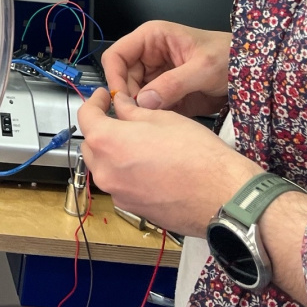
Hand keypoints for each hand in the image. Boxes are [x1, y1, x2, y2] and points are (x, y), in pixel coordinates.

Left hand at [77, 89, 258, 236]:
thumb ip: (131, 111)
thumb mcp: (161, 118)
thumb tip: (120, 105)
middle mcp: (106, 172)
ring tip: (138, 142)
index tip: (102, 97)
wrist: (221, 196)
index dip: (93, 102)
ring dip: (113, 152)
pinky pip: (120, 185)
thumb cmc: (197, 155)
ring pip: (104, 167)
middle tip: (120, 118)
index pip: (85, 117)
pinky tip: (149, 165)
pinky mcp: (133, 209)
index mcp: (108, 143)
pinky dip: (126, 172)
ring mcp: (118, 194)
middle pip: (91, 145)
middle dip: (101, 130)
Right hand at [99, 20, 230, 116]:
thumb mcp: (203, 68)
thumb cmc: (229, 57)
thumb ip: (173, 84)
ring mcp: (156, 76)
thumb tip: (143, 102)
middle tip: (141, 117)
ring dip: (140, 109)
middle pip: (122, 79)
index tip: (122, 100)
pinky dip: (152, 116)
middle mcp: (148, 56)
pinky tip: (162, 123)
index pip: (116, 56)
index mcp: (152, 38)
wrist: (251, 72)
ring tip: (154, 121)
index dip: (114, 77)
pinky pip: (149, 106)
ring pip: (133, 95)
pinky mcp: (164, 94)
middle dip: (129, 98)